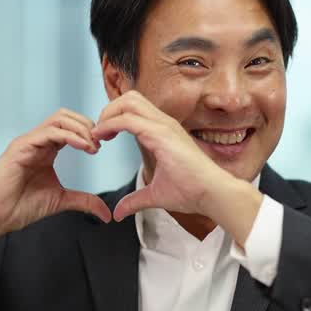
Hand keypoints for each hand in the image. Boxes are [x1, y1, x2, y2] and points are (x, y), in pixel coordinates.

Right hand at [0, 109, 111, 253]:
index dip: (88, 133)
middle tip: (100, 144)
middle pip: (66, 116)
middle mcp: (37, 142)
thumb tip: (105, 213)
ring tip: (93, 146)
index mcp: (46, 149)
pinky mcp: (21, 147)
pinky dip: (70, 136)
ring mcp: (28, 142)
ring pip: (59, 119)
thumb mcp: (60, 201)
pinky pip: (49, 132)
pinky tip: (83, 147)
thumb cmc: (19, 207)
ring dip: (81, 129)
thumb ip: (83, 201)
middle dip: (87, 126)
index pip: (70, 127)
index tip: (100, 148)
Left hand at [91, 91, 232, 221]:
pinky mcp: (162, 134)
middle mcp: (164, 123)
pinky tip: (101, 138)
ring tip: (98, 134)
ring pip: (128, 102)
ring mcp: (164, 126)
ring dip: (108, 114)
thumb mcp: (155, 195)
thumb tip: (119, 212)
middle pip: (129, 98)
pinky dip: (110, 125)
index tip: (101, 138)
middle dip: (108, 111)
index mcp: (164, 131)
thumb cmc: (192, 192)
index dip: (113, 118)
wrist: (213, 194)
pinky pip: (128, 120)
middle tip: (97, 133)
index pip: (134, 110)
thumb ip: (135, 200)